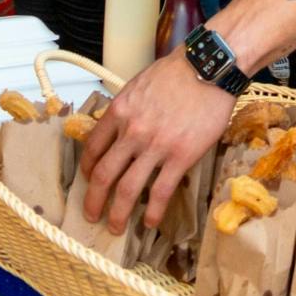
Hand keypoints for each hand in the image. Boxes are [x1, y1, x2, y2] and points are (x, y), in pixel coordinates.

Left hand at [80, 51, 232, 231]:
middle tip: (91, 214)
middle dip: (93, 200)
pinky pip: (160, 192)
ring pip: (127, 189)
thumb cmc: (178, 72)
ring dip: (118, 213)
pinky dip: (152, 212)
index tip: (87, 179)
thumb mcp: (139, 84)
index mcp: (119, 111)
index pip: (93, 147)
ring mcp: (156, 146)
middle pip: (103, 174)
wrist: (209, 68)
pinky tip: (150, 222)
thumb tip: (119, 128)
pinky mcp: (180, 157)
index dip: (86, 168)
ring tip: (116, 226)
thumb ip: (126, 108)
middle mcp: (132, 131)